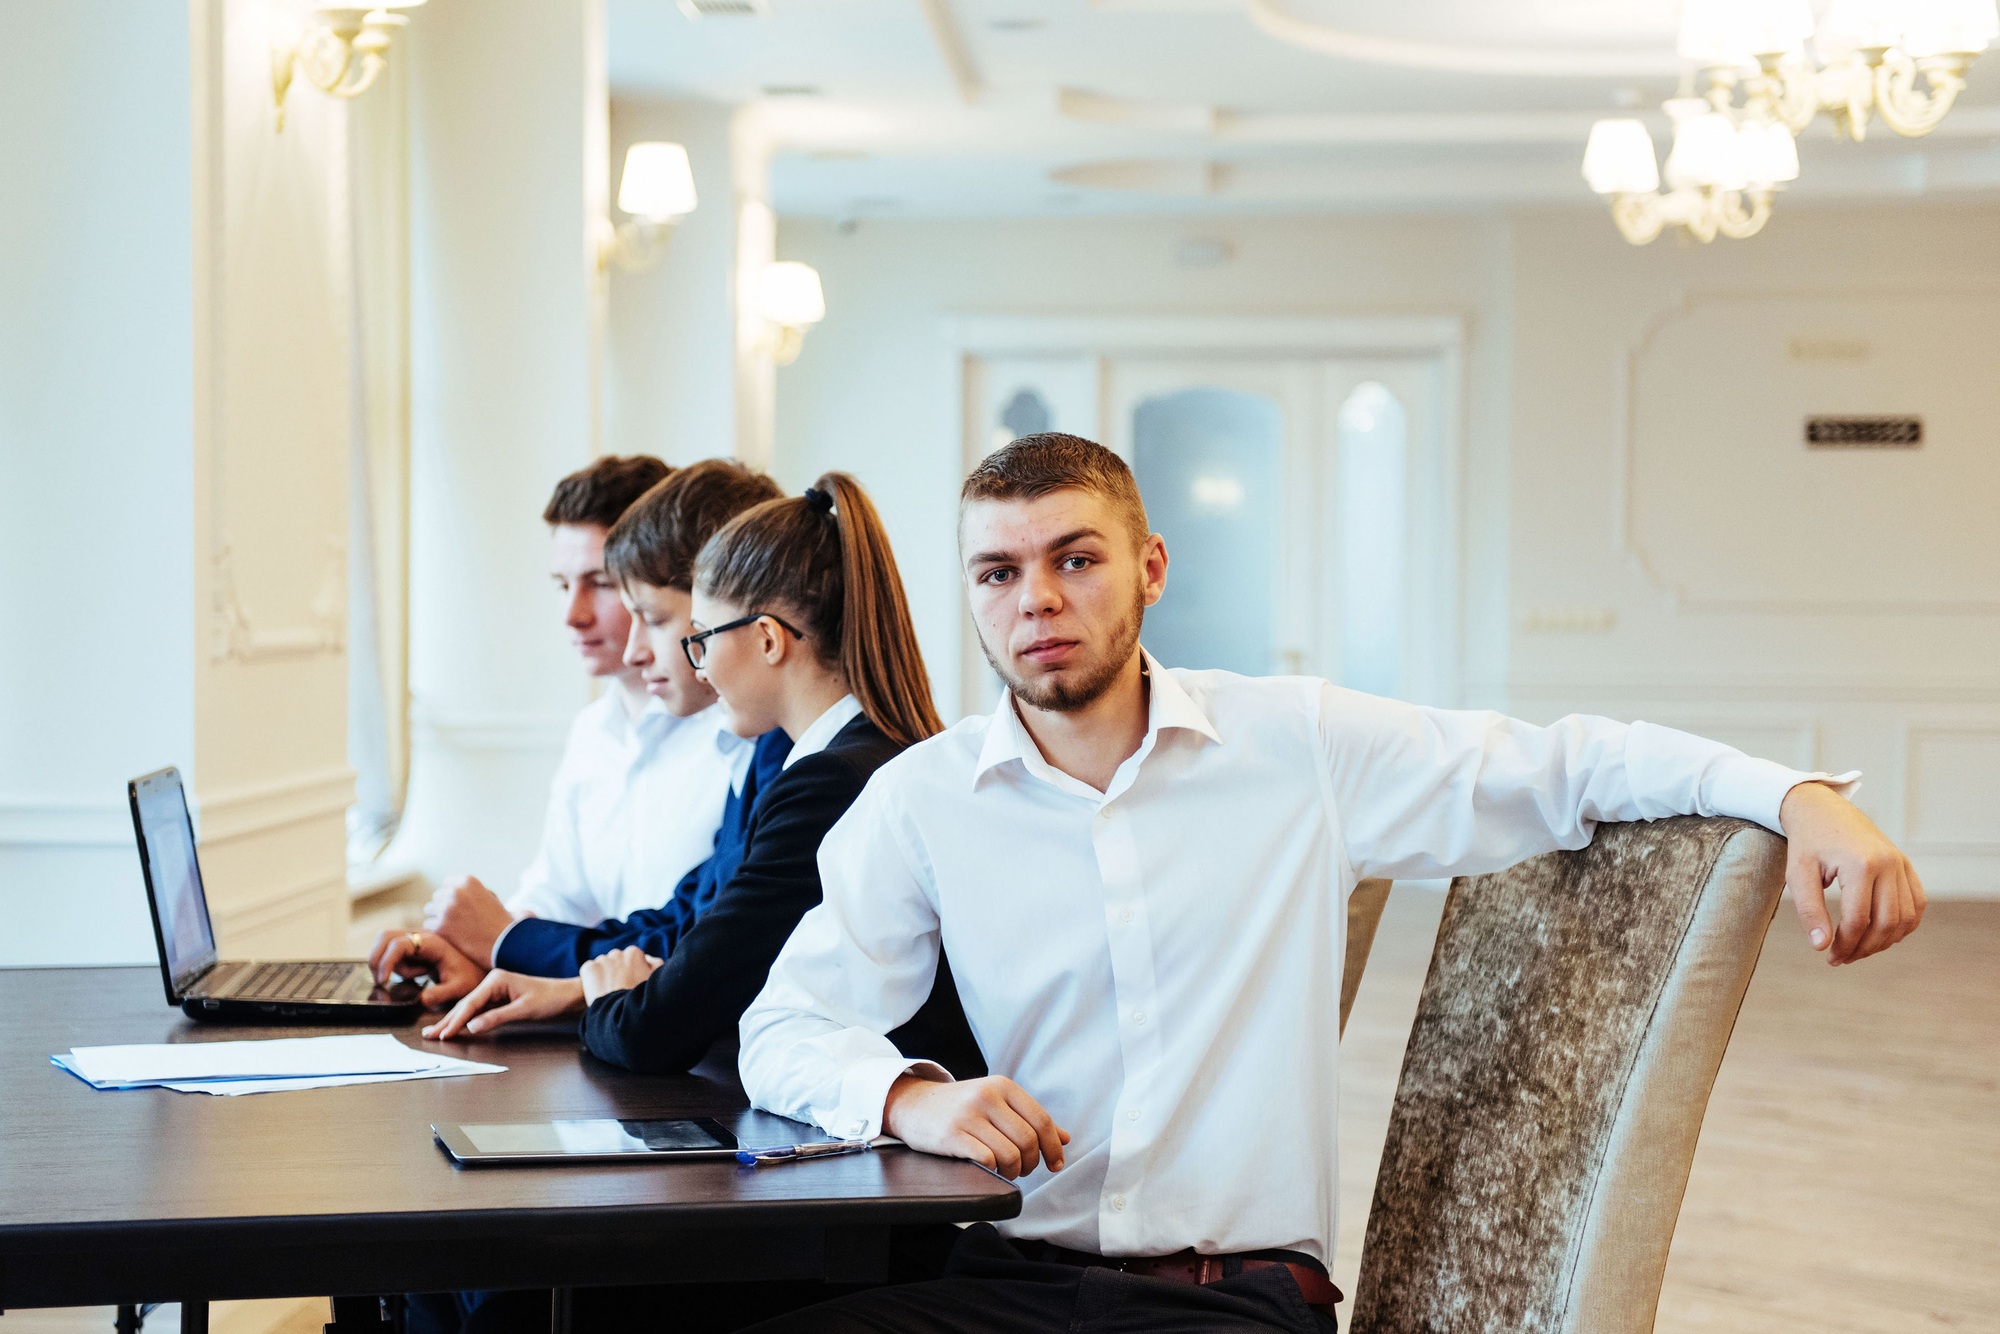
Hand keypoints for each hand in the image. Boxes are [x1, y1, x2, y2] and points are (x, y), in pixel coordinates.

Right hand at [368, 928, 485, 1007]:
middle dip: (377, 958)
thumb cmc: (472, 976)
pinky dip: (394, 964)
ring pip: (386, 943)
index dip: (387, 961)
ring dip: (386, 962)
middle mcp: (422, 936)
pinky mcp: (414, 947)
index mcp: (432, 942)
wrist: (480, 967)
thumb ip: (441, 993)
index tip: (383, 981)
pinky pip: (394, 952)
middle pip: (385, 936)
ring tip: (409, 979)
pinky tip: (415, 976)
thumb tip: (421, 999)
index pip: (399, 944)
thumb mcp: (460, 987)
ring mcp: (416, 939)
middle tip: (380, 981)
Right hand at [421, 971, 585, 1040]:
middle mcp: (493, 982)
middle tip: (428, 1035)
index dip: (456, 1020)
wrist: (568, 995)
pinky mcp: (499, 998)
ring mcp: (495, 990)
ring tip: (434, 1032)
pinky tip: (455, 1026)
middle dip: (447, 1020)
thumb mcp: (524, 1010)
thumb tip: (472, 1027)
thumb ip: (497, 1017)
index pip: (470, 1003)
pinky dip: (465, 1020)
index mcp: (497, 979)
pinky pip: (478, 1010)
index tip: (444, 1034)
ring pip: (469, 1008)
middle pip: (465, 1004)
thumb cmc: (550, 999)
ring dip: (452, 1021)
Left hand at [423, 874, 515, 968]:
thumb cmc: (499, 922)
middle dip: (444, 907)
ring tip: (455, 929)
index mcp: (467, 881)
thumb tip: (448, 889)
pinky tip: (452, 937)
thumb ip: (469, 891)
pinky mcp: (440, 926)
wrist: (504, 944)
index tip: (462, 909)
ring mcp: (446, 908)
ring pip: (429, 910)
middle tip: (458, 921)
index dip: (454, 897)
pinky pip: (428, 925)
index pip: (447, 883)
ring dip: (438, 918)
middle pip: (437, 896)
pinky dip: (438, 932)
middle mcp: (455, 891)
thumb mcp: (488, 897)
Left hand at [580, 946, 661, 1004]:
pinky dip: (590, 980)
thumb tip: (647, 958)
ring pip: (602, 966)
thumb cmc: (642, 999)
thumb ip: (656, 964)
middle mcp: (618, 953)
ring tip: (607, 993)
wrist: (621, 1015)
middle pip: (615, 961)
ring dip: (604, 976)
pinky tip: (597, 992)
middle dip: (616, 972)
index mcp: (635, 953)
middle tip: (618, 991)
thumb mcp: (656, 979)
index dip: (630, 973)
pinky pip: (588, 971)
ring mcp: (602, 960)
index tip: (629, 985)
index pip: (630, 959)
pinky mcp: (589, 968)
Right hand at [883, 1074, 1069, 1179]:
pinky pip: (986, 1160)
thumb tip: (1065, 1138)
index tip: (1055, 1164)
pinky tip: (988, 1168)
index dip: (1053, 1147)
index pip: (1041, 1120)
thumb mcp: (995, 1103)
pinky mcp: (951, 1135)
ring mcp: (968, 1115)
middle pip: (1028, 1140)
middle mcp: (987, 1096)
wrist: (912, 1104)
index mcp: (1003, 1086)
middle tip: (1024, 1169)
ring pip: (1010, 1154)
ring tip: (1006, 1171)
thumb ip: (1029, 1118)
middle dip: (1032, 1163)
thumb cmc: (960, 1107)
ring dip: (1014, 1171)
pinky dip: (993, 1170)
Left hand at [1779, 781, 1925, 965]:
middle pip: (1887, 923)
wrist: (1822, 810)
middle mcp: (1888, 864)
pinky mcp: (1905, 864)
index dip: (1845, 945)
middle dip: (1865, 948)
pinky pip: (1917, 903)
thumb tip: (1821, 946)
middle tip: (1842, 958)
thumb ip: (1809, 910)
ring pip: (1906, 917)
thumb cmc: (1807, 842)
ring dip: (1886, 941)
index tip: (1830, 958)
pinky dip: (1905, 924)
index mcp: (1860, 865)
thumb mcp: (1798, 874)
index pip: (1858, 920)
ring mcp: (1901, 863)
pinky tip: (1883, 935)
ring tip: (1859, 949)